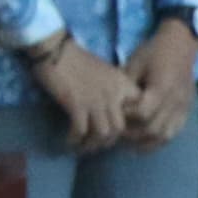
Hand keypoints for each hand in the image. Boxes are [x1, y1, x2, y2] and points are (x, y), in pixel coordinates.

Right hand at [30, 34, 134, 150]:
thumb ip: (115, 90)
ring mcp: (97, 100)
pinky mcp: (77, 104)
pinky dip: (75, 139)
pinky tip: (70, 140)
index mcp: (124, 84)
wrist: (58, 51)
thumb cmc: (80, 61)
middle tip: (97, 145)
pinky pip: (81, 131)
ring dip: (92, 144)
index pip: (139, 111)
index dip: (130, 127)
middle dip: (109, 141)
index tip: (116, 133)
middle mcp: (115, 94)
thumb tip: (114, 112)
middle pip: (121, 128)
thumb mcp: (108, 74)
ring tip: (83, 146)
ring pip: (104, 133)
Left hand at [123, 19, 197, 147]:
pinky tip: (148, 139)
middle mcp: (174, 100)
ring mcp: (183, 105)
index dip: (126, 118)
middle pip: (152, 129)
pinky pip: (175, 131)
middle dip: (133, 133)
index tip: (116, 114)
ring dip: (147, 141)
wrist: (181, 42)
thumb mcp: (134, 64)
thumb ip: (124, 87)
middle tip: (118, 131)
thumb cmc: (155, 51)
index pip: (141, 114)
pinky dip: (161, 139)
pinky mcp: (187, 107)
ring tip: (132, 140)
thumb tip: (108, 106)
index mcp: (161, 88)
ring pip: (165, 134)